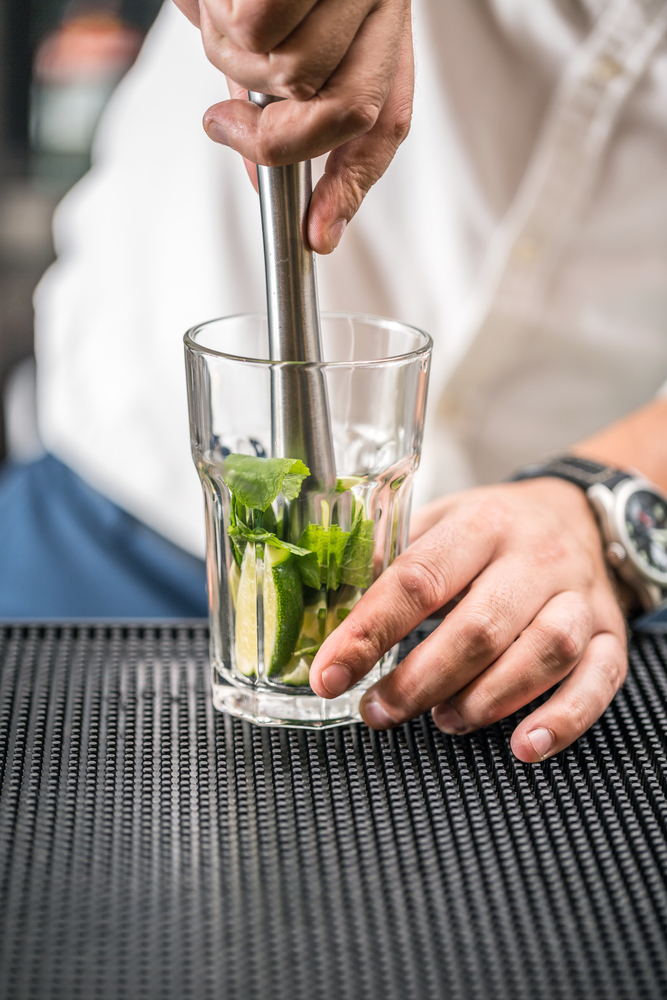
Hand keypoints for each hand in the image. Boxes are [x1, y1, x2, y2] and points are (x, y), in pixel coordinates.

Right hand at [172, 0, 413, 252]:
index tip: (315, 237)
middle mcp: (383, 2)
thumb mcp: (273, 36)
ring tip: (221, 11)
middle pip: (344, 110)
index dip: (348, 187)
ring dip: (234, 56)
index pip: (385, 122)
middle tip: (225, 118)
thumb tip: (264, 181)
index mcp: (380, 27)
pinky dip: (221, 17)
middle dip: (272, 132)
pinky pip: (262, 26)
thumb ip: (275, 110)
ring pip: (294, 70)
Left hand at [309, 478, 627, 762]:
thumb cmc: (496, 528)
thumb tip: (331, 604)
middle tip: (379, 710)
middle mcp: (535, 558)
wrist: (579, 514)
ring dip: (485, 701)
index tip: (330, 673)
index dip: (368, 632)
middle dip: (420, 681)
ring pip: (542, 654)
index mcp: (481, 526)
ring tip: (444, 720)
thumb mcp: (442, 520)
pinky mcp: (611, 633)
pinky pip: (599, 681)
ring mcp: (579, 597)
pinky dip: (563, 720)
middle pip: (479, 629)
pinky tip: (524, 745)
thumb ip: (393, 558)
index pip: (418, 580)